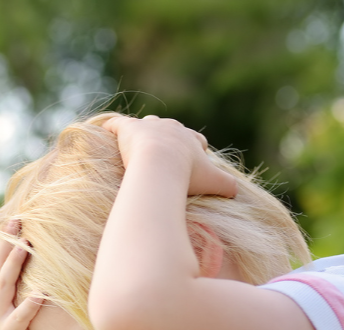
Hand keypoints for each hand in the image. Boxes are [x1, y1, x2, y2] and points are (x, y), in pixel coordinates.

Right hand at [0, 222, 43, 329]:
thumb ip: (15, 286)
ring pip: (5, 286)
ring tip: (26, 246)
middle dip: (7, 243)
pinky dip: (29, 305)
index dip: (2, 239)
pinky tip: (40, 293)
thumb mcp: (10, 307)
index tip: (14, 218)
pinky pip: (20, 317)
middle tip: (18, 221)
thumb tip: (31, 260)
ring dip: (14, 265)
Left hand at [103, 115, 236, 198]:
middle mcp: (171, 128)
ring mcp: (148, 126)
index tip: (193, 158)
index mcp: (190, 139)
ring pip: (147, 124)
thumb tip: (237, 192)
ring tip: (137, 143)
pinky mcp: (128, 129)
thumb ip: (227, 186)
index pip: (195, 140)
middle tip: (164, 153)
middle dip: (169, 139)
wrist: (161, 165)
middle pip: (171, 130)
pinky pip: (117, 124)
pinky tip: (106, 133)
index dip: (194, 148)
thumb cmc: (187, 174)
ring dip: (144, 132)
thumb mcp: (213, 182)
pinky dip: (112, 128)